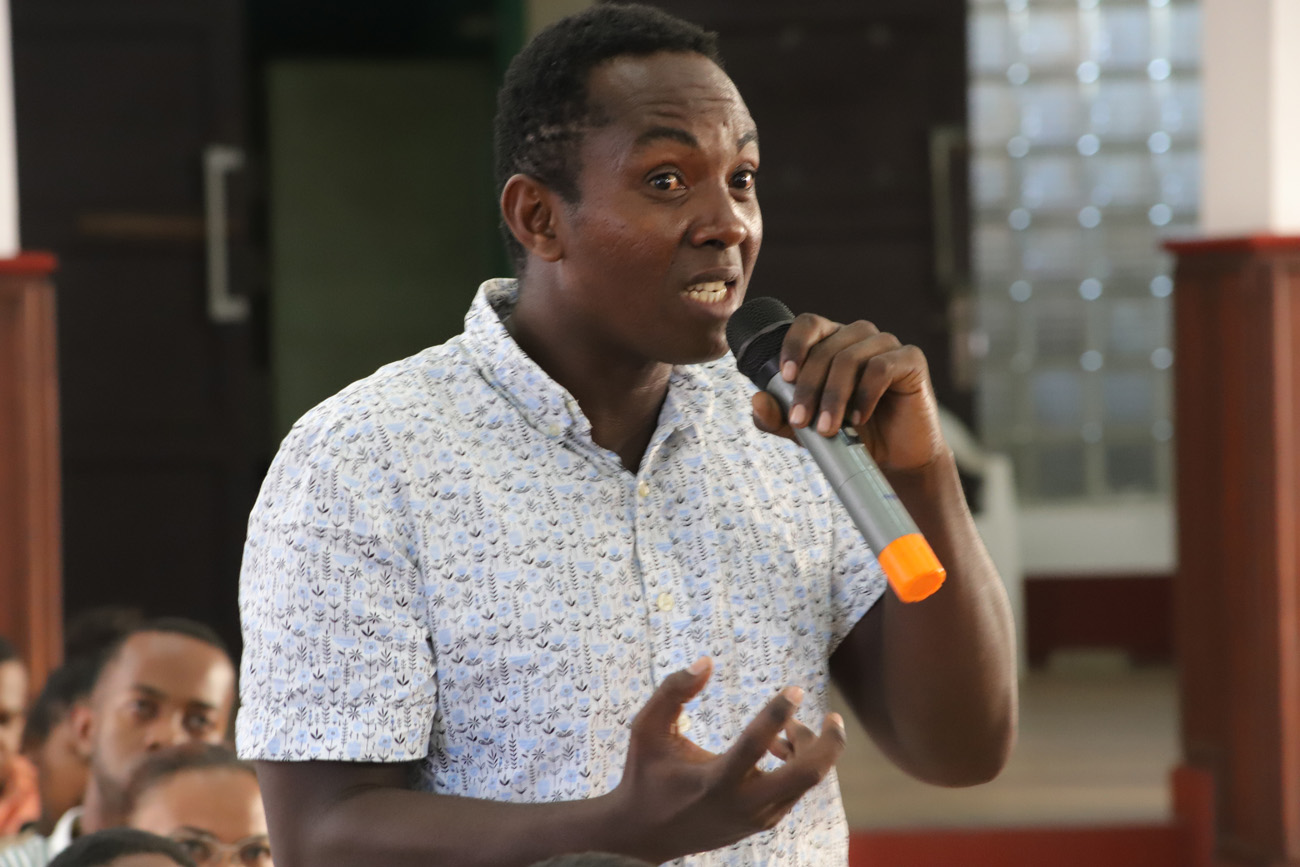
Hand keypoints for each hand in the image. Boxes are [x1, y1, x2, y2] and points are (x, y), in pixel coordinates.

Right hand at [606, 658, 844, 863]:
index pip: (756, 745)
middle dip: (829, 743)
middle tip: (832, 716)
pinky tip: (779, 748)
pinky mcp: (764, 822)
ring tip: (791, 728)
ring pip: (806, 781)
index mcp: (715, 781)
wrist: (645, 834)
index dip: (778, 713)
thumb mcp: (647, 729)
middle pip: (807, 775)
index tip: (794, 689)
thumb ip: (672, 692)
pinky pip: (796, 791)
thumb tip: (706, 662)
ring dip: (808, 749)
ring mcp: (758, 817)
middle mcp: (743, 803)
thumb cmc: (646, 774)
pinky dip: (799, 766)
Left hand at [749, 314, 946, 471]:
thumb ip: (779, 417)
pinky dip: (864, 395)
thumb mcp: (806, 431)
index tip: (784, 376)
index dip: (794, 345)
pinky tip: (858, 419)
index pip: (808, 324)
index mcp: (830, 342)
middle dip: (808, 388)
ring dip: (834, 396)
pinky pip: (881, 367)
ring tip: (828, 428)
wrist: (895, 459)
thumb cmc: (850, 436)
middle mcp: (857, 336)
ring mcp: (885, 344)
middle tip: (801, 422)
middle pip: (825, 348)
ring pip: (849, 358)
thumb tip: (756, 401)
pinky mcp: (910, 359)